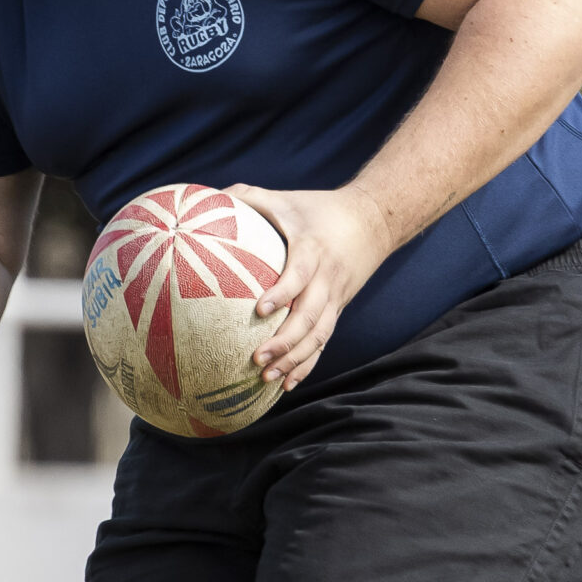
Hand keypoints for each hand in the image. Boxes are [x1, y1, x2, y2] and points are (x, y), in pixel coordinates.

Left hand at [226, 184, 392, 389]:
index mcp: (313, 250)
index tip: (259, 310)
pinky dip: (307, 365)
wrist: (375, 220)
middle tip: (256, 358)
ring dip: (294, 360)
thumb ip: (247, 197)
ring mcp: (335, 298)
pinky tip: (286, 384)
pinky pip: (323, 342)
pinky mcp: (337, 310)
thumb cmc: (320, 208)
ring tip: (266, 378)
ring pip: (319, 336)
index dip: (283, 292)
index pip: (300, 274)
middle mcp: (328, 279)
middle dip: (284, 341)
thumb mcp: (286, 199)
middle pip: (310, 316)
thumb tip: (206, 198)